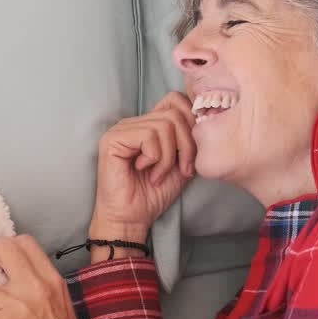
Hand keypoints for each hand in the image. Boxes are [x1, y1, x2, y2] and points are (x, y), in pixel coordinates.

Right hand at [90, 92, 196, 256]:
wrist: (132, 218)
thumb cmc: (154, 194)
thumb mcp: (182, 162)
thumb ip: (190, 140)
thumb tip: (204, 121)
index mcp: (148, 124)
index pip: (175, 100)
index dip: (190, 123)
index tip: (190, 154)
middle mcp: (133, 122)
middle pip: (175, 113)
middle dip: (186, 145)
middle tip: (181, 170)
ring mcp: (121, 129)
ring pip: (164, 125)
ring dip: (169, 156)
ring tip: (159, 174)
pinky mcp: (113, 139)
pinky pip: (148, 136)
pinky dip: (155, 158)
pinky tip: (145, 170)